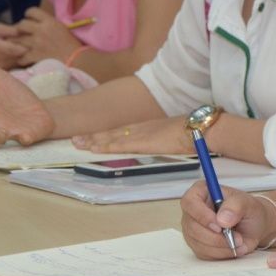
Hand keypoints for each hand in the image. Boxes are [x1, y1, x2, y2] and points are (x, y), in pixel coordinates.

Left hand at [13, 7, 81, 65]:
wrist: (76, 59)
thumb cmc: (72, 44)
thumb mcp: (62, 27)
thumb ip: (49, 23)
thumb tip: (38, 21)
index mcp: (49, 21)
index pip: (32, 11)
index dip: (28, 15)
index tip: (29, 19)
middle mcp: (41, 30)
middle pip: (21, 25)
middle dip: (20, 29)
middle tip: (22, 33)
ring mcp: (36, 43)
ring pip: (18, 40)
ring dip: (18, 43)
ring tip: (20, 46)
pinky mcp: (35, 56)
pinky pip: (21, 56)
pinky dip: (21, 58)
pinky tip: (24, 59)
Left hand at [74, 116, 194, 153]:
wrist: (198, 129)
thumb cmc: (192, 134)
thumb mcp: (173, 136)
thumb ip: (164, 140)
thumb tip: (163, 144)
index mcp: (148, 127)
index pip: (122, 131)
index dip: (106, 134)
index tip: (93, 136)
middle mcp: (141, 128)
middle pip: (113, 132)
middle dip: (94, 136)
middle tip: (76, 139)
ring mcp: (140, 134)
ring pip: (111, 137)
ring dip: (94, 140)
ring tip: (78, 143)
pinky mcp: (141, 141)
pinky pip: (119, 144)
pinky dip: (105, 146)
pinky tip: (95, 148)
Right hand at [180, 182, 271, 259]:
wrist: (253, 226)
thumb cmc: (248, 210)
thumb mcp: (247, 203)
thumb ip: (235, 206)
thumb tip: (222, 218)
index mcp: (202, 191)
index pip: (190, 202)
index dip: (202, 215)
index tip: (219, 226)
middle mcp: (193, 210)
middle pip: (192, 226)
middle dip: (215, 236)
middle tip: (236, 237)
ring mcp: (193, 228)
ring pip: (197, 242)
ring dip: (220, 246)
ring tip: (239, 241)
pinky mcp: (197, 244)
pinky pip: (203, 253)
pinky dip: (220, 253)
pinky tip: (233, 247)